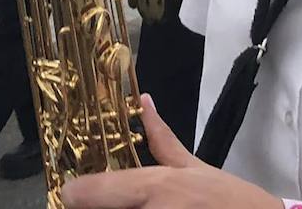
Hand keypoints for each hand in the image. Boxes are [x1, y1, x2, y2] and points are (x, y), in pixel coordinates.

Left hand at [62, 95, 280, 208]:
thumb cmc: (231, 200)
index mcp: (156, 187)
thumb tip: (143, 102)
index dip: (77, 193)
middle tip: (93, 201)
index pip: (96, 192)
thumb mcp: (195, 166)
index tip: (70, 193)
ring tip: (138, 206)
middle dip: (95, 205)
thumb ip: (162, 139)